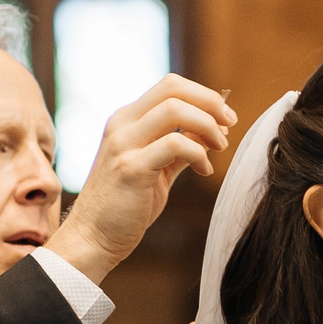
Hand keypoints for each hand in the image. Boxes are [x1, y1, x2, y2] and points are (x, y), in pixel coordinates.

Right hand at [45, 76, 236, 284]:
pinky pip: (175, 145)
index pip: (169, 86)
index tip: (224, 117)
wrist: (92, 238)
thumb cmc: (124, 206)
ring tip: (219, 147)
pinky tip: (204, 171)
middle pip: (173, 88)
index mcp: (127, 120)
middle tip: (229, 126)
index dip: (202, 95)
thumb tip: (210, 132)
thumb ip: (177, 148)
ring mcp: (124, 144)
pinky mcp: (131, 168)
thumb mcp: (155, 168)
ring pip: (175, 109)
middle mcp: (122, 125)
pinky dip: (198, 154)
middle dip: (210, 103)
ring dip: (207, 125)